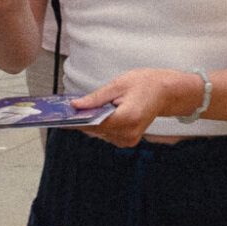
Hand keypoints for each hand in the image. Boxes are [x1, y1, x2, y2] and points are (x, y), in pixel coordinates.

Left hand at [71, 69, 197, 147]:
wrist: (166, 92)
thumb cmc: (146, 84)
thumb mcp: (118, 85)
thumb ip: (95, 98)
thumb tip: (75, 106)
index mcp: (127, 118)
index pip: (94, 123)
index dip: (76, 120)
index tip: (61, 117)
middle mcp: (128, 133)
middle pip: (95, 130)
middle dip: (83, 119)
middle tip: (70, 108)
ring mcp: (129, 140)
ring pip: (99, 133)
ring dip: (92, 122)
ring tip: (85, 108)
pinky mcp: (128, 141)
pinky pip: (107, 134)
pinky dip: (101, 125)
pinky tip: (99, 113)